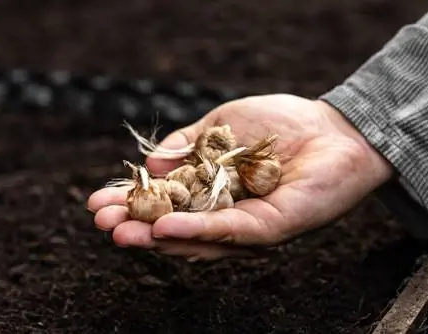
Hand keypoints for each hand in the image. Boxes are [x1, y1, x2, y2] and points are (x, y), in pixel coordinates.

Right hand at [88, 94, 392, 260]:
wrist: (331, 128)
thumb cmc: (278, 123)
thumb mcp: (219, 125)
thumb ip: (185, 144)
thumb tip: (150, 164)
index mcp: (209, 191)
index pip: (164, 202)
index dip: (130, 202)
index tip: (96, 200)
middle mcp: (223, 214)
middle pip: (173, 227)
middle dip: (135, 225)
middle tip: (101, 222)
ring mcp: (244, 227)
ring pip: (194, 239)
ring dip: (155, 237)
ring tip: (120, 233)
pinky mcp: (268, 230)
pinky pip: (227, 233)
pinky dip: (193, 231)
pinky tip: (163, 228)